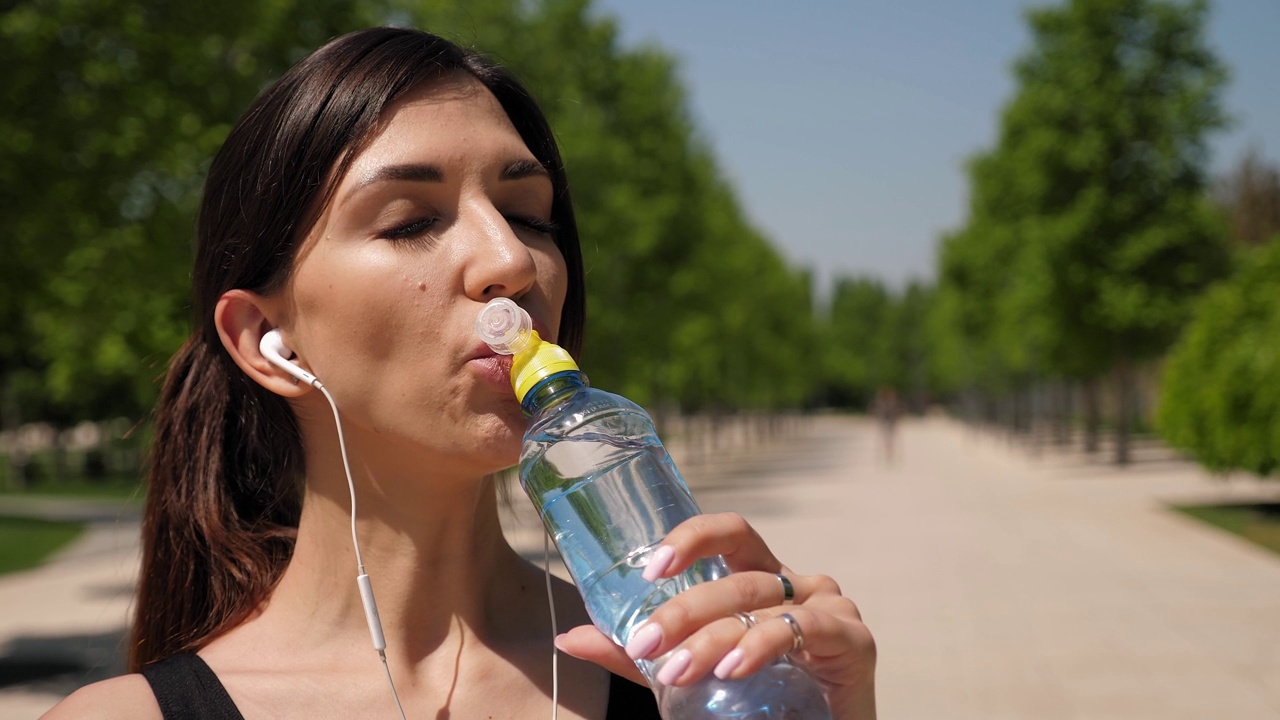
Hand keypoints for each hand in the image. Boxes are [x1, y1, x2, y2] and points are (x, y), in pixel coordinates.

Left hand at [554, 512, 875, 718]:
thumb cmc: (757, 704)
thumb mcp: (689, 674)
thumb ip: (637, 657)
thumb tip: (569, 637)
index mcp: (761, 577)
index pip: (729, 533)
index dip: (691, 538)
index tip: (649, 567)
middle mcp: (798, 581)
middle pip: (736, 575)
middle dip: (683, 608)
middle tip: (644, 641)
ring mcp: (830, 606)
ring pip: (760, 603)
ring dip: (711, 636)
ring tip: (677, 670)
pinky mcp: (854, 640)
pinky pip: (800, 628)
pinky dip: (760, 645)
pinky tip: (732, 668)